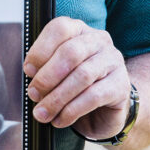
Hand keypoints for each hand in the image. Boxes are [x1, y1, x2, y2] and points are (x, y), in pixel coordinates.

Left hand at [23, 17, 130, 140]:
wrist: (104, 110)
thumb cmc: (74, 86)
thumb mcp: (57, 72)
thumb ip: (44, 67)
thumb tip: (30, 73)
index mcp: (79, 30)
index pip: (60, 29)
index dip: (41, 50)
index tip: (28, 71)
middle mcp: (99, 41)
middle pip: (71, 52)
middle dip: (47, 76)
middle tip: (33, 94)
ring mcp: (113, 61)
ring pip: (82, 76)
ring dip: (57, 97)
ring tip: (43, 113)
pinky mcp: (121, 85)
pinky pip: (94, 96)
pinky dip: (72, 110)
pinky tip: (60, 120)